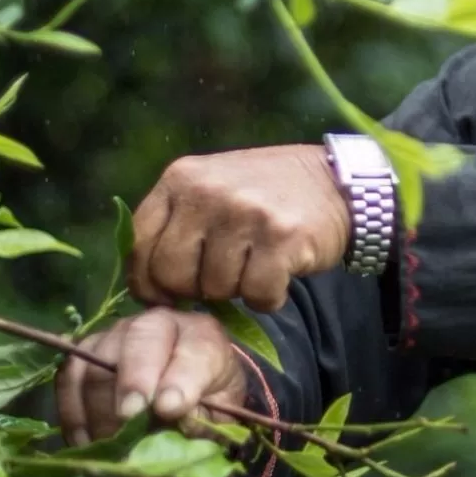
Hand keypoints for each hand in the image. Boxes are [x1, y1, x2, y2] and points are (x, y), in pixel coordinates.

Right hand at [55, 308, 247, 445]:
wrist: (180, 391)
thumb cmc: (203, 400)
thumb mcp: (217, 411)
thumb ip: (203, 416)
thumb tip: (174, 419)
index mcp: (202, 336)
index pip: (195, 349)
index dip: (180, 379)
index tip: (168, 407)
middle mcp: (159, 324)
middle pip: (139, 341)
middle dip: (131, 382)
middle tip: (128, 420)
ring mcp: (117, 334)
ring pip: (97, 359)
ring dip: (100, 407)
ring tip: (112, 441)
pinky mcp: (85, 352)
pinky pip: (68, 377)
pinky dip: (74, 412)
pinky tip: (89, 440)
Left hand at [129, 144, 350, 310]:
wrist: (337, 182)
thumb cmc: (265, 195)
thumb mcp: (211, 189)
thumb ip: (176, 224)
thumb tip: (145, 287)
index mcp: (181, 179)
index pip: (137, 246)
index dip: (149, 281)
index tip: (170, 292)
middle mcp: (208, 192)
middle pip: (170, 275)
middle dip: (194, 290)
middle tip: (221, 278)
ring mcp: (245, 213)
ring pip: (215, 290)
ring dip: (237, 291)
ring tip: (256, 265)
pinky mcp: (281, 238)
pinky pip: (257, 296)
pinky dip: (269, 297)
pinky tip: (279, 274)